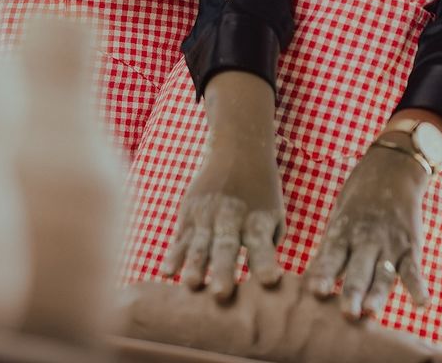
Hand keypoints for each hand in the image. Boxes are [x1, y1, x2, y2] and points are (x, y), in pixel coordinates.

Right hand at [160, 72, 283, 299]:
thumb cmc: (261, 193)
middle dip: (224, 271)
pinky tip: (167, 271)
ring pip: (199, 244)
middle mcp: (232, 218)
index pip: (263, 246)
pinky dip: (174, 255)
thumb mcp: (274, 214)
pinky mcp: (188, 212)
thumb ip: (268, 247)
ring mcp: (207, 215)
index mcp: (258, 222)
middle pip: (227, 247)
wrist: (238, 148)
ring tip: (191, 285)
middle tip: (221, 294)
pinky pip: (180, 238)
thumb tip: (260, 284)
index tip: (271, 280)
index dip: (266, 263)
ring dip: (195, 265)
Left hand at [306, 144, 430, 320]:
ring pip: (384, 274)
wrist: (393, 168)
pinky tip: (422, 304)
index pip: (332, 255)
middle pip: (359, 270)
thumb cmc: (357, 200)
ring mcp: (390, 243)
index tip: (316, 291)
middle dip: (353, 292)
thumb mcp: (339, 217)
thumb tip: (309, 284)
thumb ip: (330, 251)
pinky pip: (415, 269)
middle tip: (347, 313)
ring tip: (371, 311)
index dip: (324, 273)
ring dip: (378, 294)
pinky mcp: (411, 246)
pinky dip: (419, 287)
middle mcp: (366, 239)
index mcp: (344, 231)